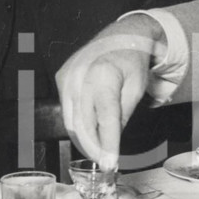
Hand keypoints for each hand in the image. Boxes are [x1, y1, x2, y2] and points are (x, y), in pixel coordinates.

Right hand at [56, 14, 162, 169]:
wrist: (121, 35)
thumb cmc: (131, 62)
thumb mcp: (136, 90)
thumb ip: (122, 116)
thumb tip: (110, 143)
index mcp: (104, 75)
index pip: (105, 118)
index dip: (107, 144)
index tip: (110, 164)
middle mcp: (80, 75)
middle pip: (82, 124)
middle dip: (94, 148)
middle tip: (106, 163)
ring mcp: (67, 77)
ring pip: (70, 121)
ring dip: (84, 140)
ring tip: (99, 152)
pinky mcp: (61, 79)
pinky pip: (67, 110)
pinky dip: (78, 125)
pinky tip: (90, 133)